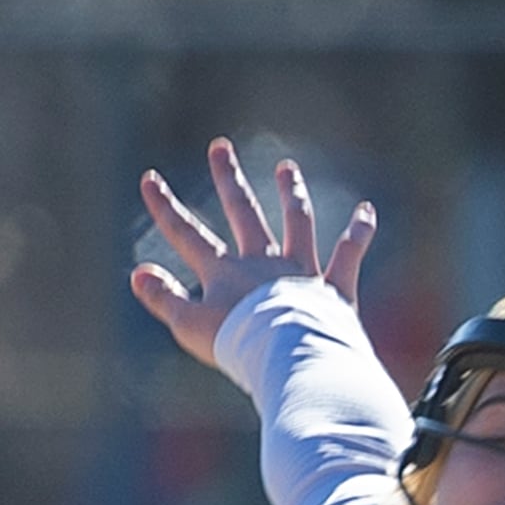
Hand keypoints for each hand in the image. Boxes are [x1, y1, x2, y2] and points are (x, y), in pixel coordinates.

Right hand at [130, 138, 376, 367]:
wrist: (291, 358)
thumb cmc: (238, 347)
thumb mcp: (190, 326)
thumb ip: (164, 298)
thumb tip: (138, 273)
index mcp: (225, 273)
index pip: (187, 235)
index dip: (165, 208)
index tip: (150, 178)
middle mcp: (264, 263)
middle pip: (243, 213)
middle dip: (229, 179)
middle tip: (220, 147)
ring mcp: (301, 272)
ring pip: (297, 223)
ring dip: (291, 193)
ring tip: (287, 168)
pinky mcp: (334, 290)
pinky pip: (349, 255)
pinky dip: (359, 232)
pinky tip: (367, 210)